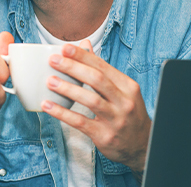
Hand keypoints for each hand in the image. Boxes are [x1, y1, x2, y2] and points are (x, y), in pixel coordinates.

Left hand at [42, 41, 150, 171]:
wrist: (141, 145)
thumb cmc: (126, 111)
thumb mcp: (121, 89)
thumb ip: (101, 68)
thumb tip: (85, 44)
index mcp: (128, 86)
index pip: (103, 66)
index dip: (83, 56)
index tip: (65, 48)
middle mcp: (124, 102)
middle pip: (97, 80)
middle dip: (73, 68)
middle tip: (53, 61)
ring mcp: (116, 120)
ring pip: (90, 100)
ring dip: (68, 89)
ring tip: (50, 81)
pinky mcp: (105, 136)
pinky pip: (80, 122)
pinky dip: (62, 113)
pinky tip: (48, 105)